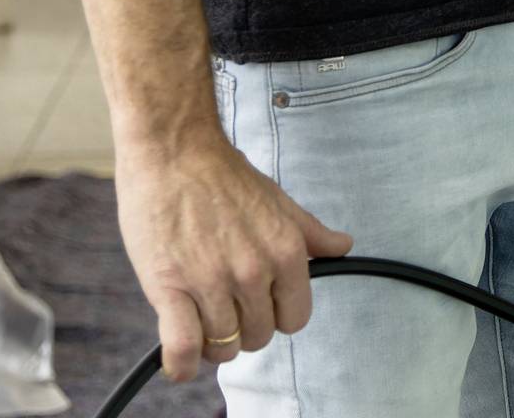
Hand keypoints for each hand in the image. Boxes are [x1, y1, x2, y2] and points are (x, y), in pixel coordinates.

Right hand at [116, 129, 354, 381]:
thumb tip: (343, 246)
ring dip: (210, 341)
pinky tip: (180, 358)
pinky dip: (183, 363)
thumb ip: (312, 233)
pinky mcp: (170, 288)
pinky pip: (184, 348)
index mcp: (286, 252)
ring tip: (198, 317)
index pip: (295, 319)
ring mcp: (211, 281)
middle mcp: (254, 271)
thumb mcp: (279, 201)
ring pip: (223, 347)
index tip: (257, 305)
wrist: (173, 150)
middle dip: (242, 329)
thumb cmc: (223, 175)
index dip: (275, 315)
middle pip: (258, 337)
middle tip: (222, 306)